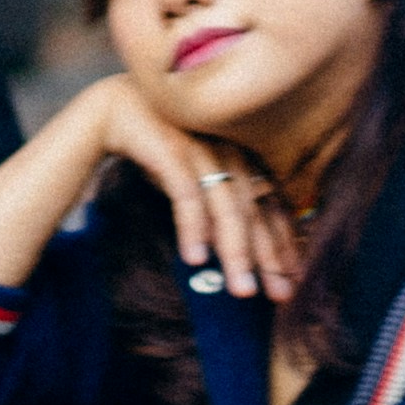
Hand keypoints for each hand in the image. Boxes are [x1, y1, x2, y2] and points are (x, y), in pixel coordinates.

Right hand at [56, 73, 302, 306]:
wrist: (112, 109)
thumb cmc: (157, 149)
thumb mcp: (194, 178)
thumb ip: (215, 208)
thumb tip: (232, 253)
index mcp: (240, 156)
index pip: (270, 204)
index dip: (283, 243)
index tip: (292, 279)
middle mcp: (228, 150)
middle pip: (255, 211)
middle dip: (267, 256)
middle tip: (279, 295)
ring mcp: (202, 147)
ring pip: (227, 207)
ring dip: (236, 251)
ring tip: (242, 289)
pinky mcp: (172, 148)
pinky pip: (188, 194)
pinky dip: (193, 227)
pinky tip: (195, 259)